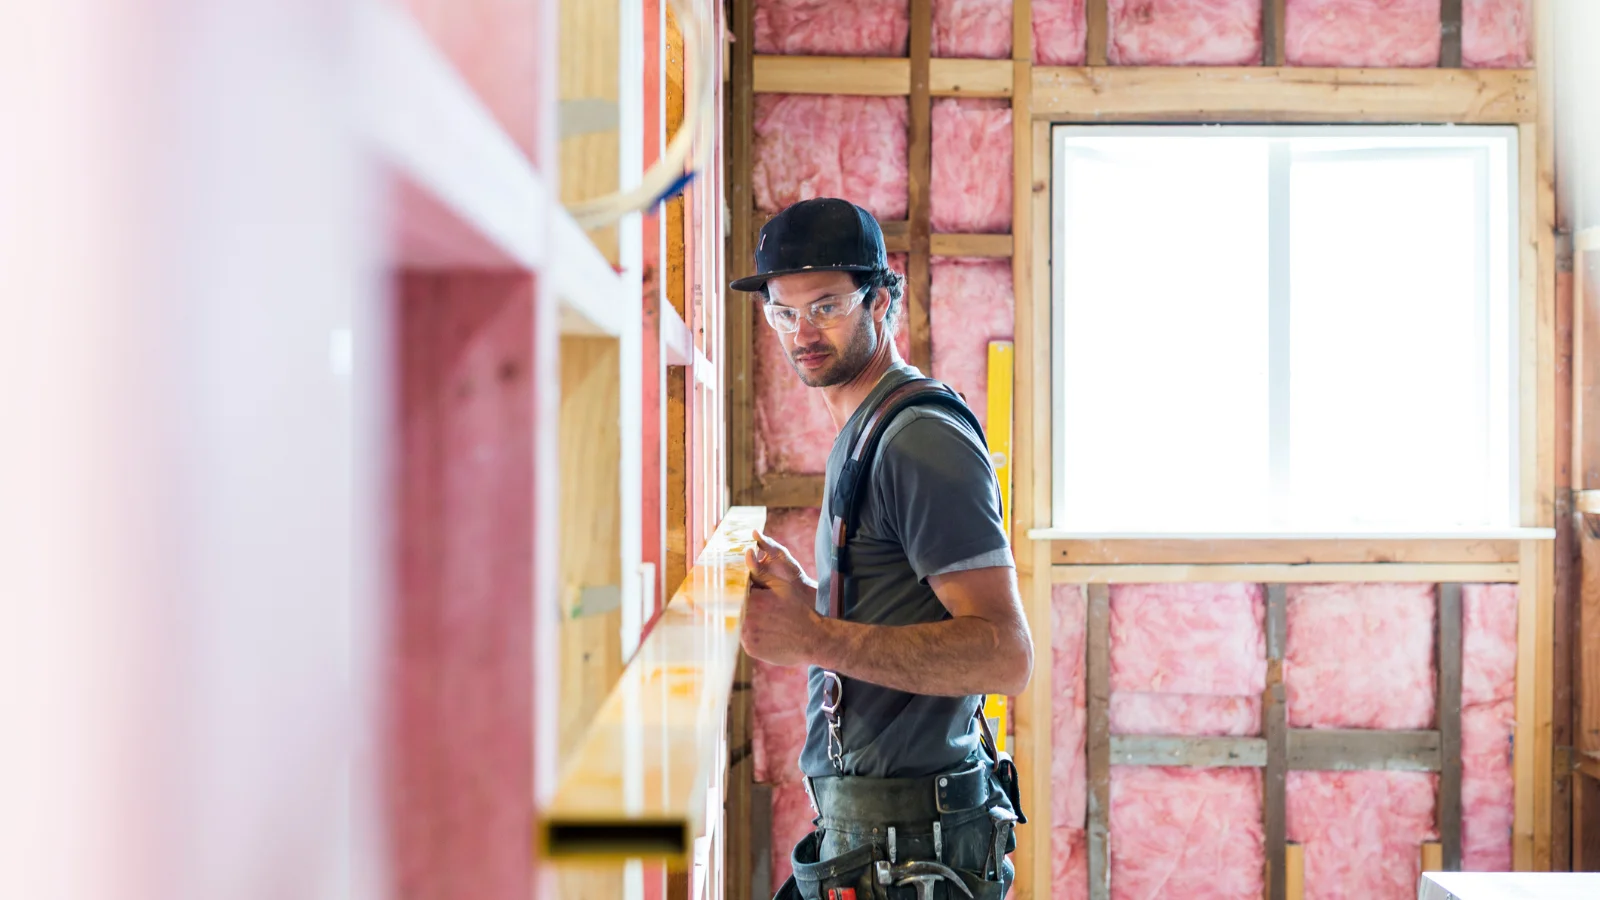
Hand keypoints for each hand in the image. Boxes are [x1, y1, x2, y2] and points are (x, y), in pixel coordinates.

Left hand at [741, 531, 821, 666]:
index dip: (737, 593)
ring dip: (744, 621)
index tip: (742, 594)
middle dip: (739, 607)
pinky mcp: (750, 649)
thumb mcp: (781, 586)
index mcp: (751, 600)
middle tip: (751, 608)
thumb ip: (760, 572)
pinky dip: (750, 634)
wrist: (813, 639)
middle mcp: (745, 619)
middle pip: (733, 610)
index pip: (733, 593)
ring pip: (737, 624)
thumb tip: (747, 553)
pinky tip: (764, 631)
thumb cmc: (799, 610)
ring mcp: (747, 636)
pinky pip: (744, 638)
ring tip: (762, 620)